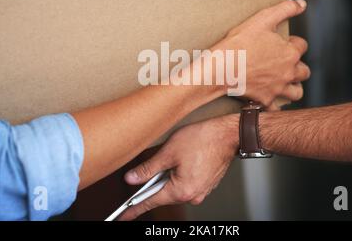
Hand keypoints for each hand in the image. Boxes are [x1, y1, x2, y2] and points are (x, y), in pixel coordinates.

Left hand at [119, 114, 238, 220]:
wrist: (227, 134)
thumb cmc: (202, 139)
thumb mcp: (168, 152)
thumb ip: (148, 168)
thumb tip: (132, 179)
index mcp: (181, 190)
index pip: (151, 202)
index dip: (134, 209)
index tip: (123, 216)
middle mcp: (192, 196)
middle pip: (163, 194)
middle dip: (153, 184)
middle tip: (150, 168)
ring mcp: (201, 191)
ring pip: (174, 188)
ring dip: (167, 177)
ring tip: (172, 158)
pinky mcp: (206, 185)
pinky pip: (185, 184)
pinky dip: (178, 176)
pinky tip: (180, 162)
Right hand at [209, 0, 310, 106]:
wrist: (220, 68)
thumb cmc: (239, 42)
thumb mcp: (262, 19)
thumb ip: (285, 9)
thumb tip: (303, 4)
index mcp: (290, 53)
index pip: (302, 46)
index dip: (292, 43)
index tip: (279, 43)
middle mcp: (288, 72)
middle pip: (304, 72)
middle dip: (297, 67)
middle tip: (282, 63)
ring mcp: (277, 89)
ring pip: (296, 93)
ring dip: (293, 87)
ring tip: (282, 82)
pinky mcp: (265, 101)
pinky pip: (275, 108)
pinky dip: (273, 105)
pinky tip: (266, 97)